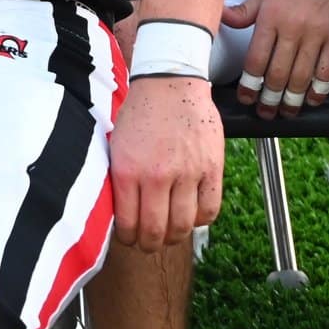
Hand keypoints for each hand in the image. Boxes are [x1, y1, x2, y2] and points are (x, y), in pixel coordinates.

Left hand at [109, 74, 223, 250]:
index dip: (128, 238)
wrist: (170, 84)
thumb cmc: (140, 113)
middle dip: (149, 245)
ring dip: (175, 237)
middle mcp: (156, 175)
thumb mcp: (117, 144)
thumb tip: (120, 212)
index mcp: (126, 169)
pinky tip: (192, 217)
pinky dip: (201, 221)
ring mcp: (186, 173)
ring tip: (169, 235)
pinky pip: (209, 209)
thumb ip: (120, 177)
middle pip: (155, 230)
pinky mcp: (211, 168)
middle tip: (148, 245)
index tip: (129, 239)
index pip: (128, 221)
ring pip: (184, 225)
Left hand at [221, 0, 328, 118]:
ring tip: (285, 112)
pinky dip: (319, 90)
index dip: (249, 84)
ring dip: (292, 100)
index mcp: (270, 17)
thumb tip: (219, 19)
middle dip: (269, 98)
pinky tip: (312, 101)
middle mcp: (293, 28)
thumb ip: (243, 12)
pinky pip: (328, 71)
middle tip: (264, 113)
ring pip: (302, 77)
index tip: (245, 99)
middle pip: (278, 73)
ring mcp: (318, 35)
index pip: (256, 59)